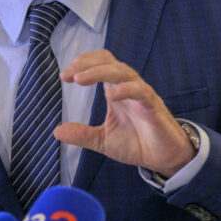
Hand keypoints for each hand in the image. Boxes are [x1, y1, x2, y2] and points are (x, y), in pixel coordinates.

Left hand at [54, 50, 195, 176]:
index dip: (82, 64)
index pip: (99, 64)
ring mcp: (141, 94)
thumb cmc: (136, 143)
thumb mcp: (103, 140)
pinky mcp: (154, 106)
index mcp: (115, 90)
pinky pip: (141, 91)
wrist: (163, 159)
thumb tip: (56, 131)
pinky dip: (126, 89)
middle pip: (108, 61)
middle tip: (70, 74)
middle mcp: (127, 87)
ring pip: (123, 71)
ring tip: (80, 79)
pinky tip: (111, 95)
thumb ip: (82, 134)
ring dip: (100, 72)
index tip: (64, 76)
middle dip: (87, 63)